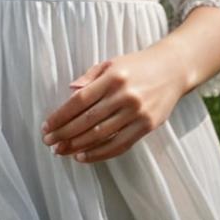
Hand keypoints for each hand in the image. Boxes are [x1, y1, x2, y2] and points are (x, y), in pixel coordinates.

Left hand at [40, 43, 188, 164]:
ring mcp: (137, 112)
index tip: (46, 126)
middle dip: (64, 133)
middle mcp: (124, 95)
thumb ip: (90, 77)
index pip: (79, 101)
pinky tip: (83, 156)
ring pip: (101, 135)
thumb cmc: (137, 65)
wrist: (173, 69)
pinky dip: (99, 153)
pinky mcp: (147, 126)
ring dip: (77, 146)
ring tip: (61, 151)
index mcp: (112, 77)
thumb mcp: (112, 63)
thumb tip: (69, 91)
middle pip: (87, 120)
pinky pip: (119, 145)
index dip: (61, 116)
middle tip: (48, 142)